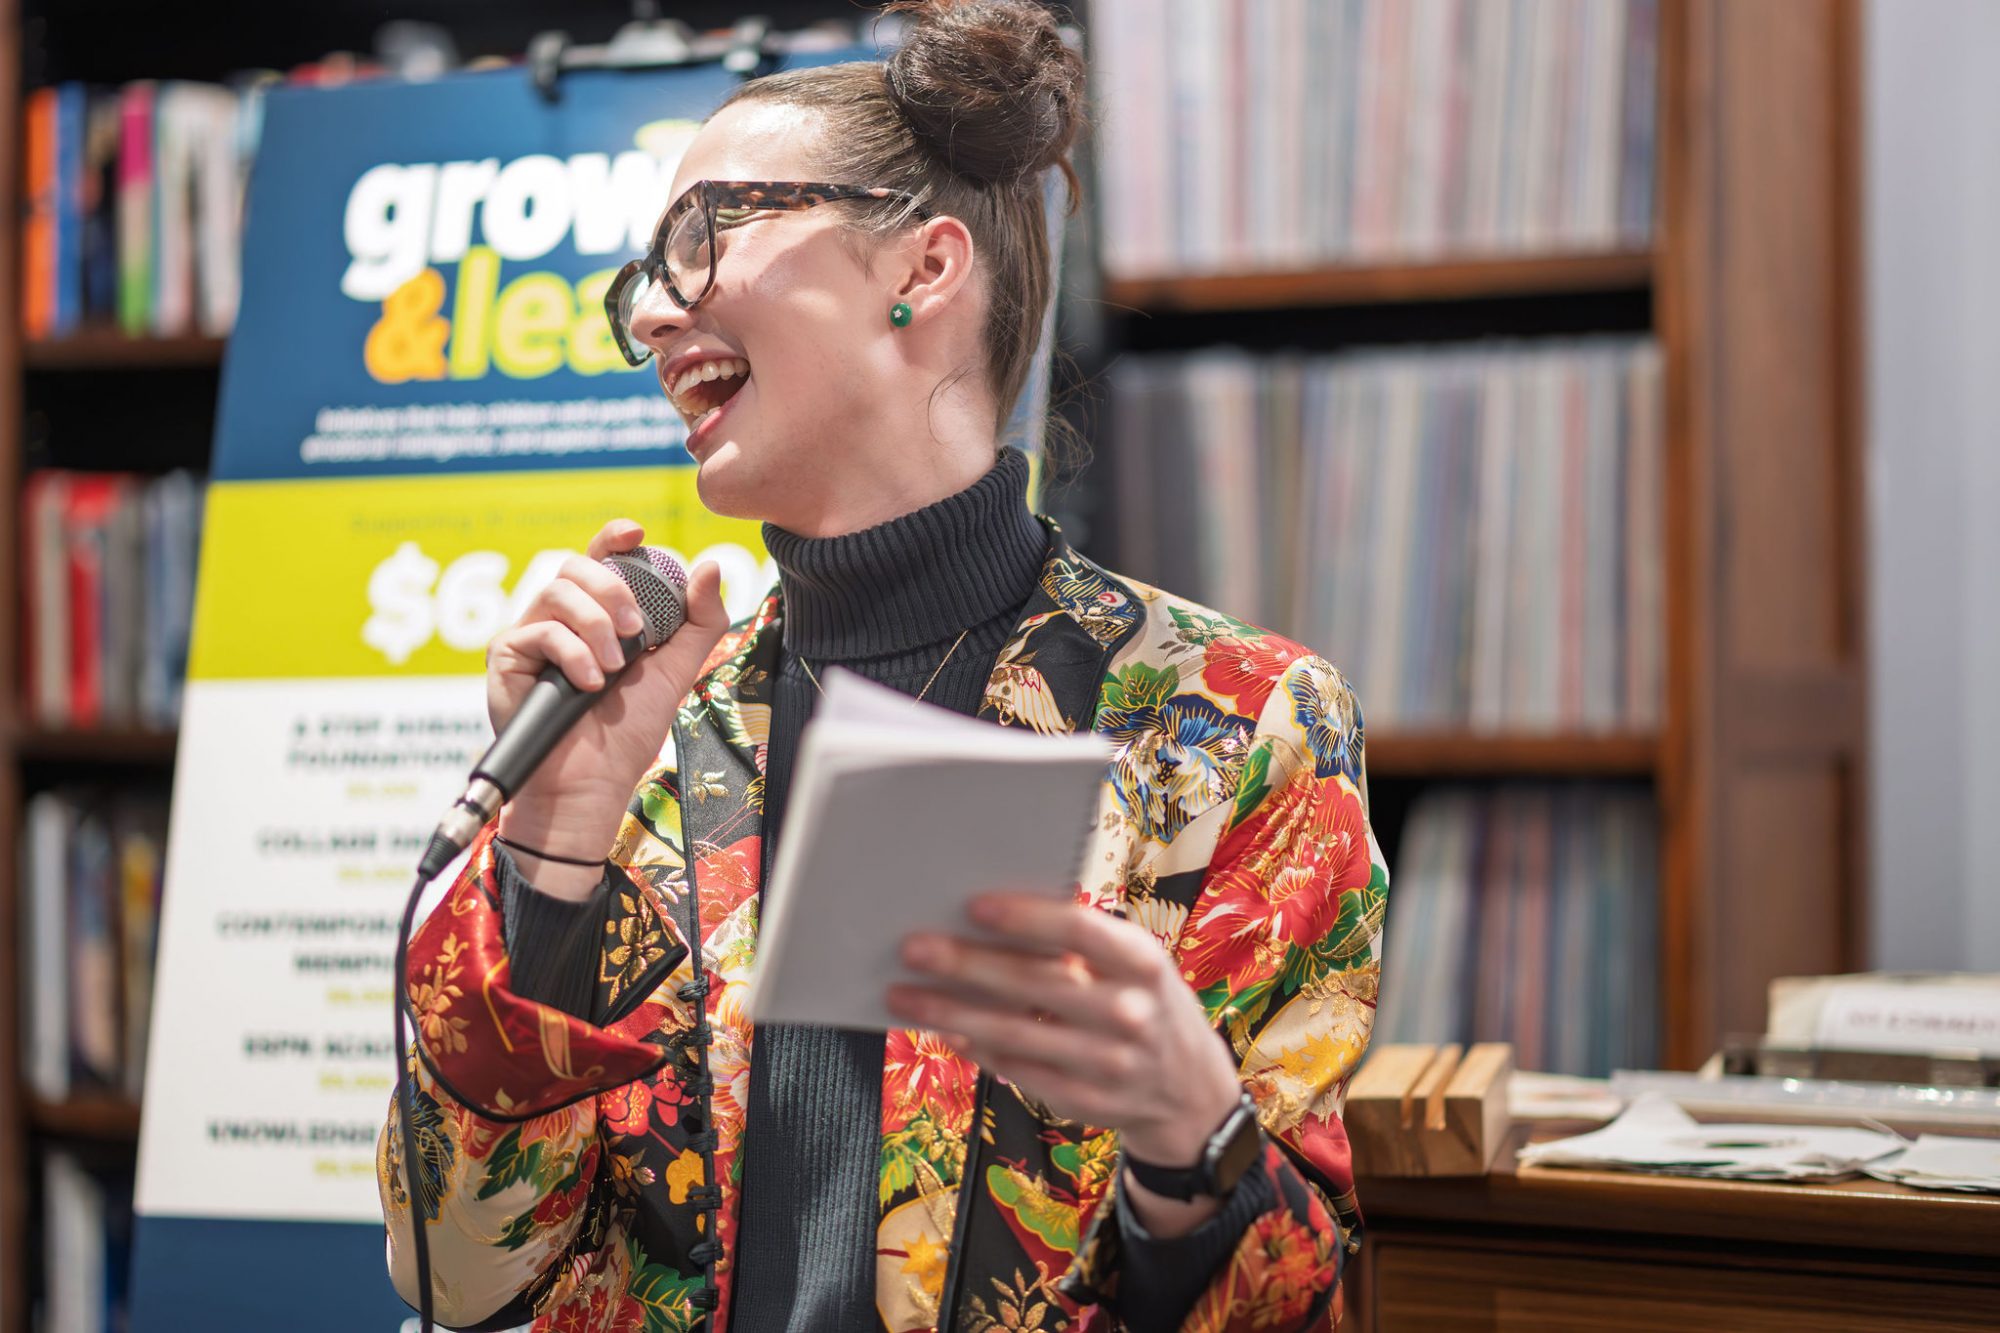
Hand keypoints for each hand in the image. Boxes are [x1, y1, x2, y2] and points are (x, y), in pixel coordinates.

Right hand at [486, 519, 729, 891]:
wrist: (593, 781)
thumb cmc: (628, 730)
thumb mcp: (675, 670)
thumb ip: (698, 621)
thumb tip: (711, 566)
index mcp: (599, 614)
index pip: (601, 558)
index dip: (614, 537)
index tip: (637, 534)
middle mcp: (561, 618)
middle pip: (576, 565)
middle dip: (612, 589)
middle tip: (635, 630)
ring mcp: (531, 635)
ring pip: (556, 591)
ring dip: (595, 626)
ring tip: (613, 669)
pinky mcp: (507, 657)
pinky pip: (539, 630)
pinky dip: (573, 654)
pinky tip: (588, 684)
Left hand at [886, 893, 1246, 1231]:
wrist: (1189, 1093)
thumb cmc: (1145, 1005)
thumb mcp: (1135, 967)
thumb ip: (1082, 946)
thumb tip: (991, 920)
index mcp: (1143, 962)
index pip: (1078, 929)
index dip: (1023, 916)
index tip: (971, 905)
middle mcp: (1129, 1012)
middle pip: (1034, 982)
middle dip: (966, 964)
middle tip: (913, 948)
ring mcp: (1108, 1063)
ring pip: (1014, 1032)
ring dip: (951, 1012)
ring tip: (904, 995)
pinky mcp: (1084, 1101)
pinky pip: (1017, 1070)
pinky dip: (975, 1049)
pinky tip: (945, 1031)